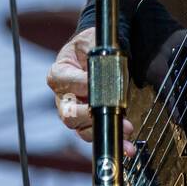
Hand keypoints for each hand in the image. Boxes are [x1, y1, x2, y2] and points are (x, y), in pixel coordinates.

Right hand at [47, 28, 136, 157]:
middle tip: (112, 113)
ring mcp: (75, 112)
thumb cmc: (91, 46)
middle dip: (91, 116)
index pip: (64, 82)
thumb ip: (95, 51)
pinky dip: (111, 138)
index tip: (98, 84)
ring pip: (82, 129)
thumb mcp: (91, 40)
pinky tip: (127, 145)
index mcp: (59, 74)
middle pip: (69, 114)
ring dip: (104, 131)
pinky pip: (96, 134)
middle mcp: (63, 97)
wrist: (97, 54)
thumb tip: (104, 67)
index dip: (81, 84)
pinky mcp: (88, 122)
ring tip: (126, 130)